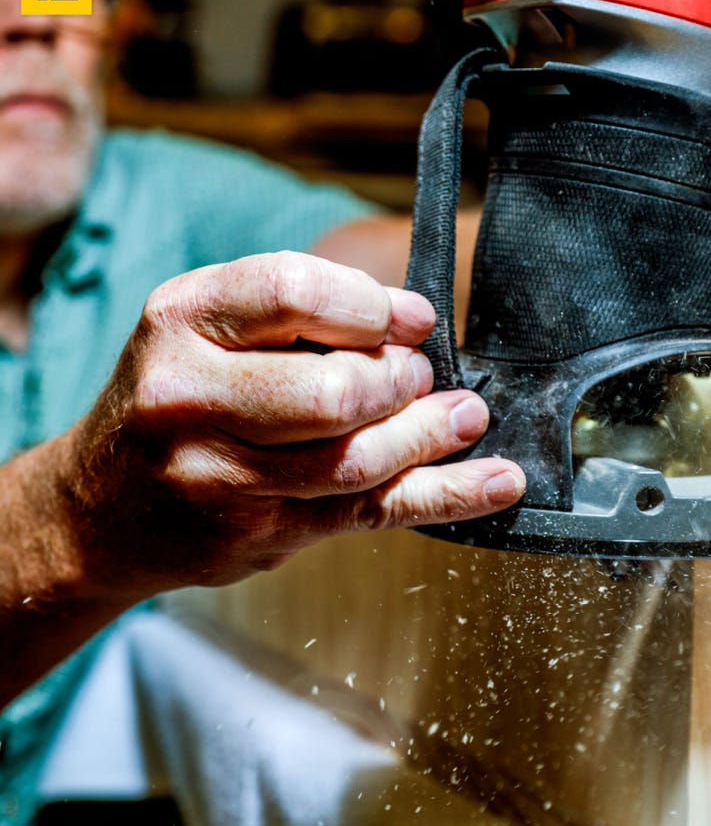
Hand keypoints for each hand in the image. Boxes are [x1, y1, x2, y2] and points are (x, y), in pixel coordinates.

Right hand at [65, 251, 524, 595]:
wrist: (98, 510)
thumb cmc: (170, 403)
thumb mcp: (203, 330)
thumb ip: (296, 316)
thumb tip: (413, 322)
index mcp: (180, 322)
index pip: (296, 292)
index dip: (373, 305)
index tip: (414, 319)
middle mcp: (190, 399)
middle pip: (336, 389)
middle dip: (402, 380)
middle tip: (422, 377)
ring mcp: (223, 478)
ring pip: (359, 459)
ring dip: (432, 435)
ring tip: (465, 417)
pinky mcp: (261, 533)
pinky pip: (372, 511)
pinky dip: (448, 495)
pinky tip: (497, 483)